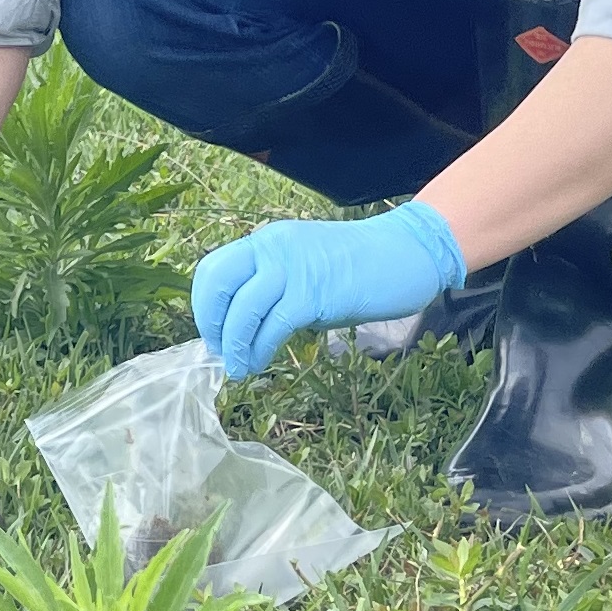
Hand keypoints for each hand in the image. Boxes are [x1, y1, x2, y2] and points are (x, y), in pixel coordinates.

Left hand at [192, 199, 466, 380]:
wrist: (407, 254)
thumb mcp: (304, 270)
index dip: (204, 304)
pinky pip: (273, 325)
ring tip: (238, 368)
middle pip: (218, 282)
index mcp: (267, 242)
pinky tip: (258, 363)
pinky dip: (259, 349)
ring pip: (242, 308)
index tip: (212, 332)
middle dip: (211, 322)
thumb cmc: (358, 267)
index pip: (214, 267)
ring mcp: (292, 269)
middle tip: (220, 351)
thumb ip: (275, 289)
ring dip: (234, 344)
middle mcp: (272, 249)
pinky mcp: (314, 294)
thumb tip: (245, 327)